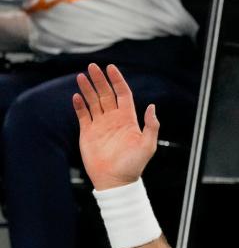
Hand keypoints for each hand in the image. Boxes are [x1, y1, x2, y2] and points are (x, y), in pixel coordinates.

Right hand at [73, 64, 158, 190]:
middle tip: (93, 66)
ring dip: (88, 89)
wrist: (116, 180)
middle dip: (100, 80)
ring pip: (93, 102)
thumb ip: (151, 126)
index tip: (111, 68)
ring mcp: (100, 125)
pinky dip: (79, 105)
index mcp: (128, 120)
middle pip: (106, 94)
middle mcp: (114, 119)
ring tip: (81, 76)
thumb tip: (151, 106)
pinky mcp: (88, 133)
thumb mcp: (148, 145)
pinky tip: (77, 96)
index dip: (117, 80)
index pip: (123, 94)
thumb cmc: (134, 165)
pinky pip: (83, 115)